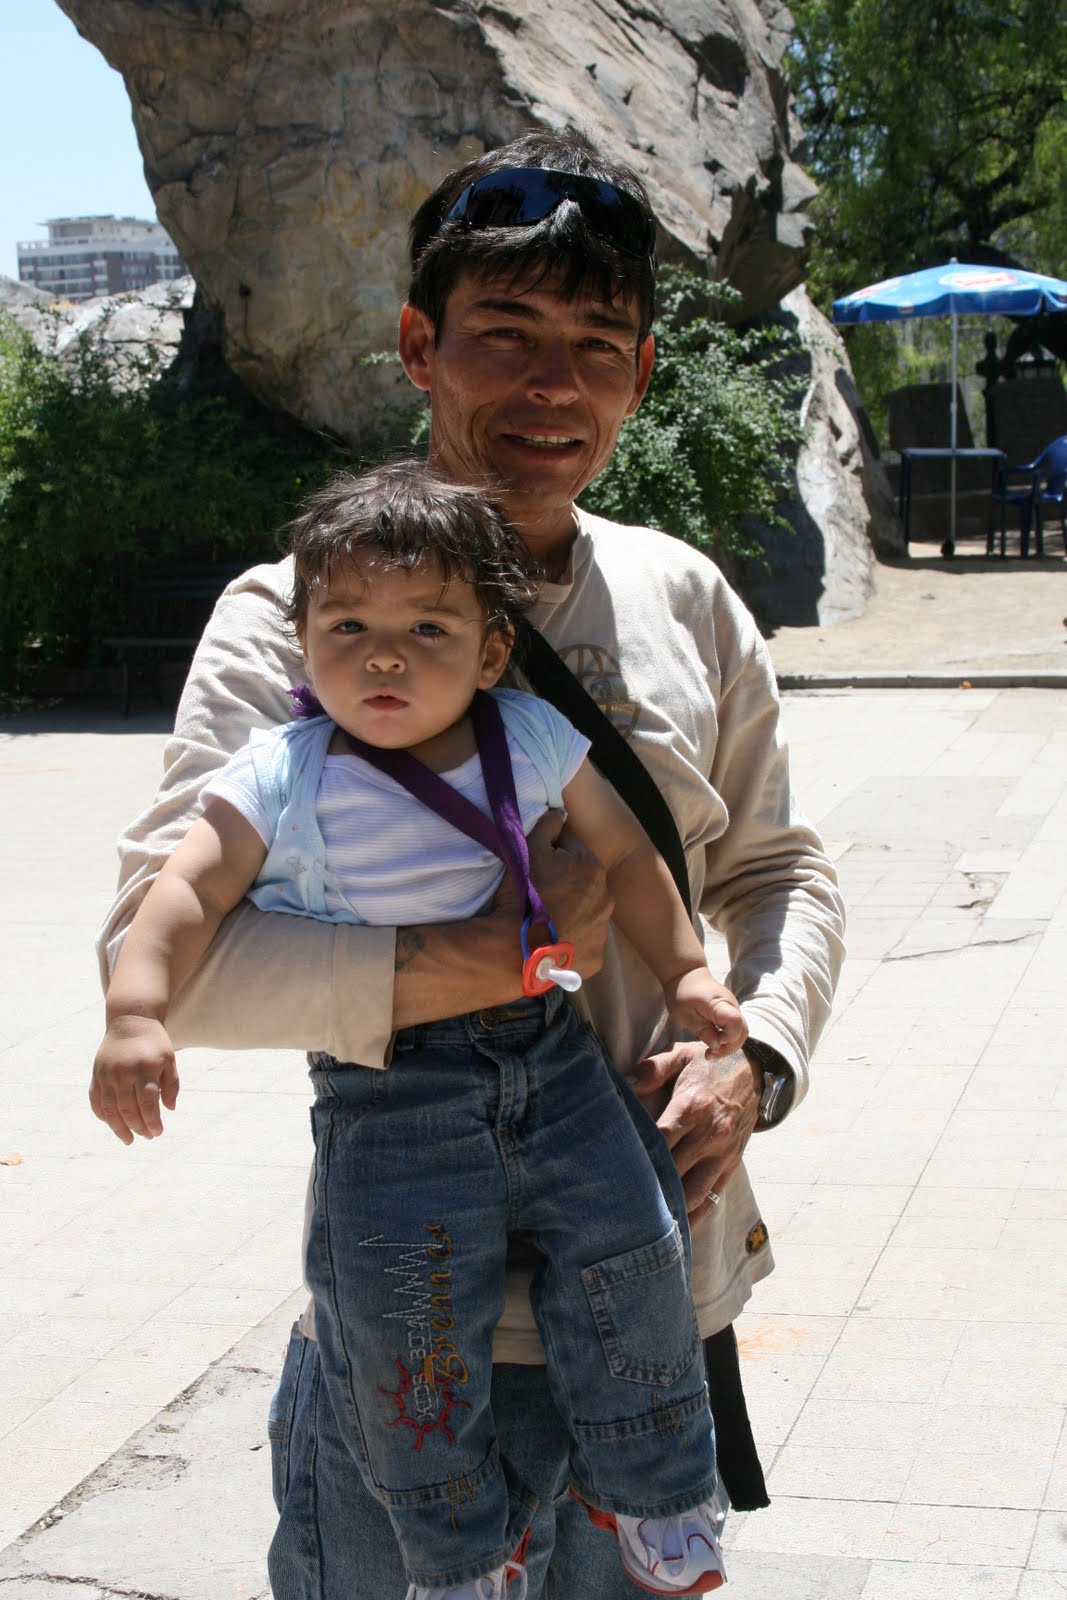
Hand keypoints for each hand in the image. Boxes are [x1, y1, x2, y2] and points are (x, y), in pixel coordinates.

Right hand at [90, 1017, 179, 1144]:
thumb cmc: (154, 1043)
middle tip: (147, 1137)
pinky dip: (103, 1114)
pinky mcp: (97, 1074)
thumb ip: (171, 1085)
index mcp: (145, 1068)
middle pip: (128, 1108)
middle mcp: (123, 1072)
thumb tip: (168, 1110)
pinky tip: (112, 1124)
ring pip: (110, 1108)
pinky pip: (96, 1100)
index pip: (147, 1102)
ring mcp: (107, 1074)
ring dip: (118, 1127)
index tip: (158, 1132)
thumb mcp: (169, 1060)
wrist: (130, 1021)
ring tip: (128, 1139)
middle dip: (138, 1127)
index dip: (152, 1121)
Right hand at [503, 809, 613, 979]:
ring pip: (586, 914)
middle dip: (566, 884)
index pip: (572, 850)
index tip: (536, 867)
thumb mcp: (529, 849)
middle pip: (582, 883)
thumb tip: (560, 811)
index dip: (552, 855)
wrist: (514, 950)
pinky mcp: (595, 959)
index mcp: (594, 869)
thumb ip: (548, 824)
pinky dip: (571, 941)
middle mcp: (607, 900)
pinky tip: (552, 941)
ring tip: (545, 919)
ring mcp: (602, 933)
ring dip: (571, 913)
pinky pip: (584, 944)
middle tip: (539, 894)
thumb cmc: (523, 896)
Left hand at [630, 1040, 760, 1225]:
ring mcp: (722, 1155)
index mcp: (693, 1107)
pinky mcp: (731, 1167)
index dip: (636, 1156)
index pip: (659, 1141)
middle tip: (614, 1200)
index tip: (611, 1167)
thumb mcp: (680, 1056)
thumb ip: (651, 1071)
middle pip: (672, 1172)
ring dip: (668, 1209)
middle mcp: (710, 1135)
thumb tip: (623, 1085)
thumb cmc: (709, 1065)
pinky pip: (710, 1200)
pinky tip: (673, 1231)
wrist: (755, 1073)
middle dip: (645, 1186)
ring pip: (691, 1194)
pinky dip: (692, 1218)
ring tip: (639, 1221)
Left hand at [665, 969, 747, 1055]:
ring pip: (741, 1032)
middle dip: (729, 1048)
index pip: (735, 1022)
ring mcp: (734, 1008)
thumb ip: (703, 1031)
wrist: (686, 974)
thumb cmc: (683, 994)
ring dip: (729, 1045)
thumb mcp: (685, 1015)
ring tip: (711, 1051)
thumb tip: (718, 1046)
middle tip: (710, 1055)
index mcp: (719, 1003)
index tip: (712, 1045)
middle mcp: (732, 1005)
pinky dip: (728, 1038)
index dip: (728, 1038)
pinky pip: (736, 1028)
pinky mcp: (731, 1011)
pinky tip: (714, 1042)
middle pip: (742, 1031)